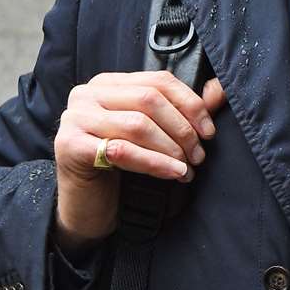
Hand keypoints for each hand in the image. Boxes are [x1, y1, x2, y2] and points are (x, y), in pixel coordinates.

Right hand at [53, 71, 226, 248]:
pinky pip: (122, 150)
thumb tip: (219, 91)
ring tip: (187, 169)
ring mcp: (74, 118)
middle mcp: (86, 94)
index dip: (190, 104)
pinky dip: (154, 163)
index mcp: (107, 84)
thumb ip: (183, 112)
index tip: (209, 132)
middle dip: (182, 129)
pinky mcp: (70, 145)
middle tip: (198, 156)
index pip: (158, 81)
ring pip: (138, 124)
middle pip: (149, 100)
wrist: (86, 208)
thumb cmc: (120, 170)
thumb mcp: (152, 136)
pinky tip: (173, 173)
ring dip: (171, 149)